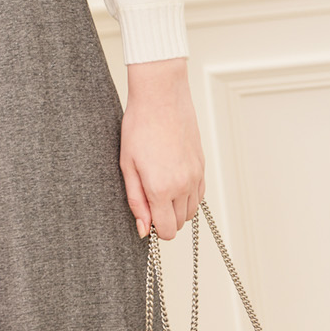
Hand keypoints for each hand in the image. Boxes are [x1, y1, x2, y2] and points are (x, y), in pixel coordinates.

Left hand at [120, 63, 205, 240]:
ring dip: (177, 208)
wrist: (161, 98)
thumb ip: (135, 200)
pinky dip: (188, 195)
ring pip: (191, 211)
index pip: (167, 231)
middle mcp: (183, 186)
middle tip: (148, 196)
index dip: (155, 228)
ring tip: (159, 185)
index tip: (145, 214)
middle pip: (180, 223)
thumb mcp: (127, 165)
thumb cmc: (139, 127)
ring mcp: (196, 176)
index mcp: (161, 188)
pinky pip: (199, 194)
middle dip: (165, 218)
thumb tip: (143, 228)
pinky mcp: (202, 166)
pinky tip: (172, 180)